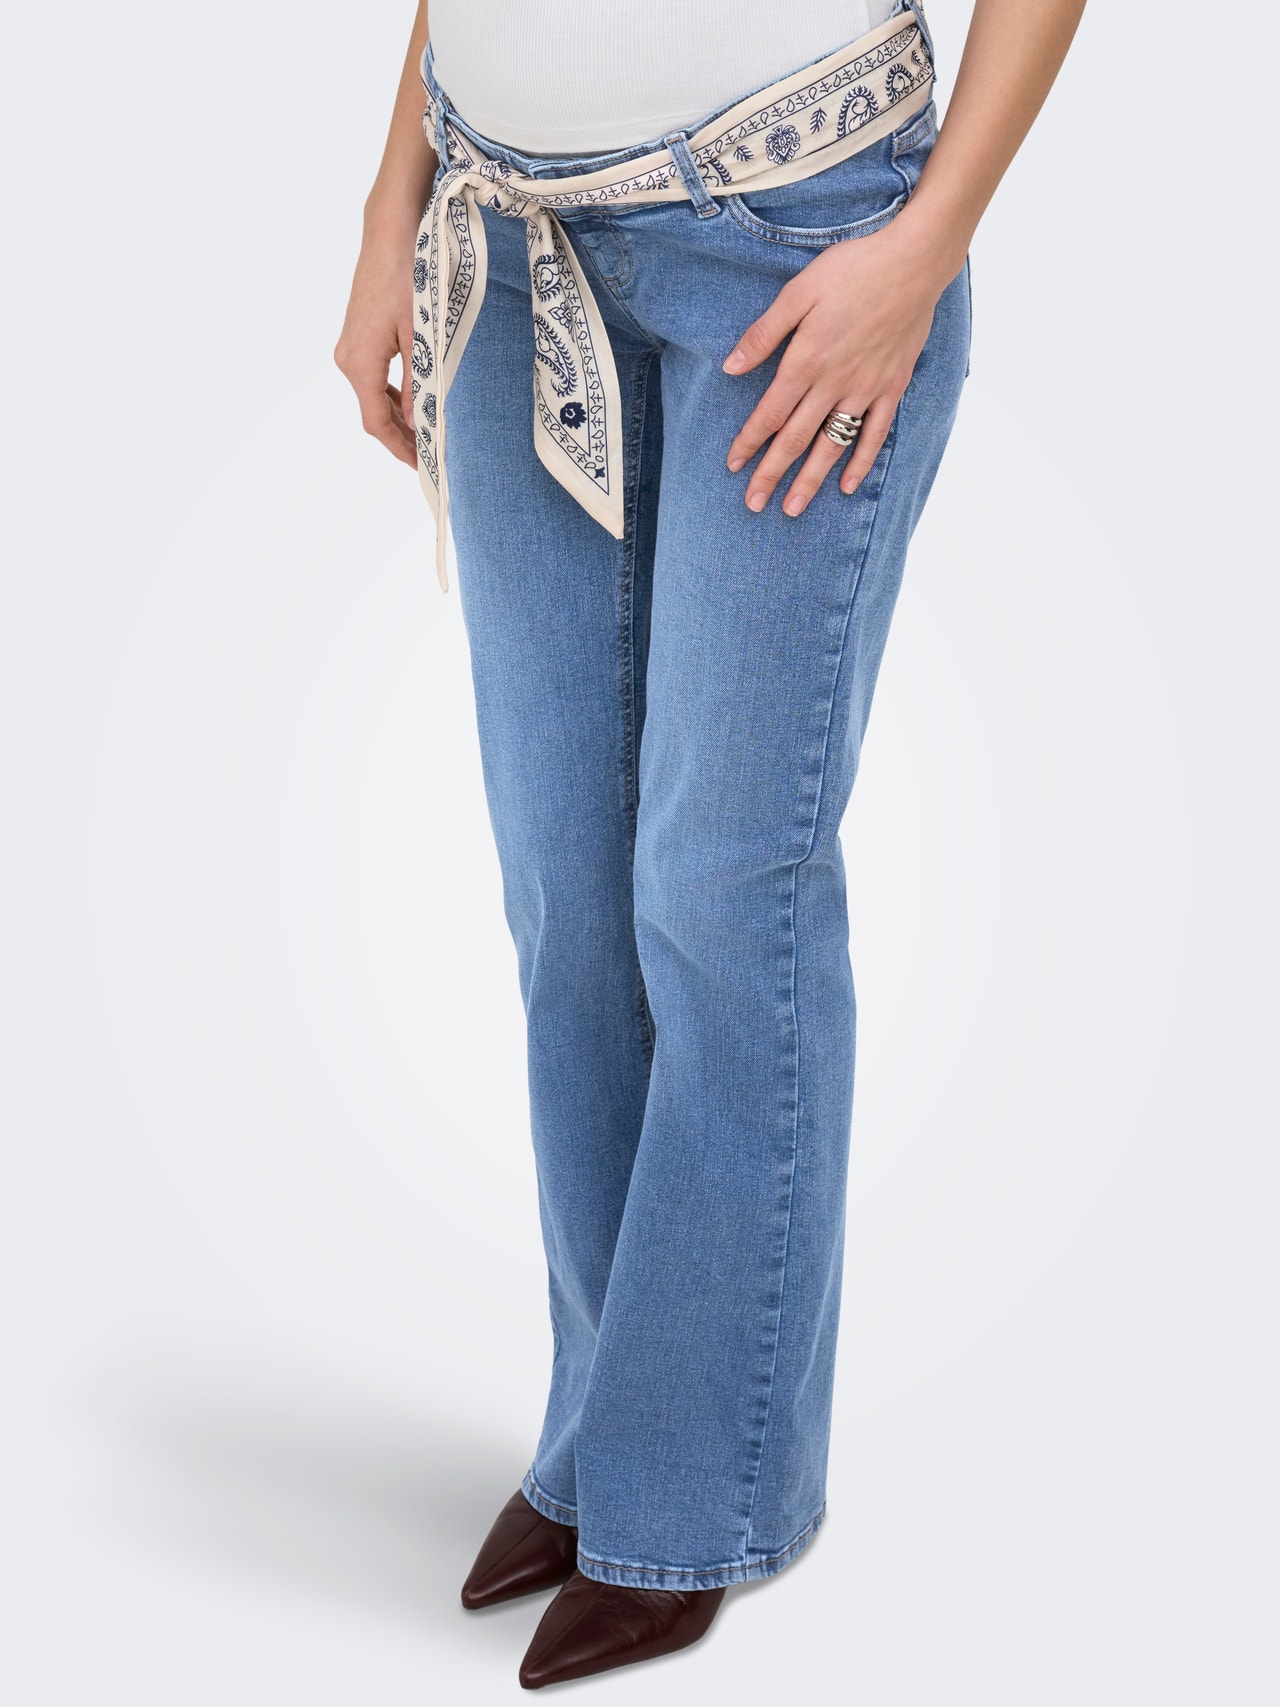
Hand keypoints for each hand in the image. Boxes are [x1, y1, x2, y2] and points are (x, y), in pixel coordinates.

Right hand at [334, 220, 419, 469]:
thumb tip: (417, 420)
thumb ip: (418, 383)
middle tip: (428, 455)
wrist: (390, 233)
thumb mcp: (421, 335)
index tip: (420, 465)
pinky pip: (372, 376)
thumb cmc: (408, 277)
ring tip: (424, 433)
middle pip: (372, 412)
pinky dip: (390, 394)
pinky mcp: (356, 336)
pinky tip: (411, 402)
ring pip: (372, 394)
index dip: (399, 448)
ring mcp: (349, 346)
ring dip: (396, 416)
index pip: (375, 422)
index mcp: (360, 362)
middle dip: (400, 436)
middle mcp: (347, 358)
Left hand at [723, 216, 958, 513]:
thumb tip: (731, 366)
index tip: (733, 466)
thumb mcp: (798, 292)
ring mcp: (865, 389)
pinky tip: (848, 486)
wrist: (913, 262)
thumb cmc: (852, 269)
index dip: (749, 443)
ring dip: (811, 480)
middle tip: (753, 504)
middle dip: (771, 474)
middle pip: (795, 439)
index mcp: (806, 361)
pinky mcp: (892, 387)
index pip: (769, 414)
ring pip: (832, 445)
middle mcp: (833, 383)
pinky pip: (874, 434)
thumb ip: (764, 334)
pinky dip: (860, 462)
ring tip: (793, 509)